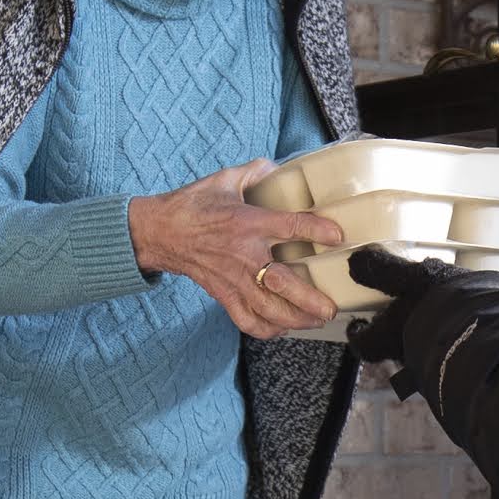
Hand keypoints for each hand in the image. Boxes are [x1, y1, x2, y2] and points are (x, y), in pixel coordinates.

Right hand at [129, 161, 326, 341]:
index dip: (317, 230)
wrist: (160, 231)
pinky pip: (246, 320)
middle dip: (310, 299)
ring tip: (316, 320)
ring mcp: (233, 279)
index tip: (338, 237)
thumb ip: (255, 172)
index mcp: (248, 222)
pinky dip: (267, 329)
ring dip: (296, 319)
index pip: (290, 226)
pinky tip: (284, 328)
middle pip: (283, 283)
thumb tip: (278, 169)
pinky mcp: (223, 295)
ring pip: (268, 309)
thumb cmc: (193, 205)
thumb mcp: (225, 179)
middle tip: (331, 306)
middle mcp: (244, 255)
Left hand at [341, 246, 498, 392]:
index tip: (358, 323)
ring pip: (421, 349)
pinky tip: (464, 319)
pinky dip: (450, 336)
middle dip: (396, 330)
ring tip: (438, 309)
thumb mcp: (412, 279)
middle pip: (393, 348)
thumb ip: (383, 270)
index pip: (363, 346)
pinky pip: (449, 350)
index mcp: (389, 339)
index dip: (358, 335)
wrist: (498, 335)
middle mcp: (409, 358)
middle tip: (401, 309)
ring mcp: (437, 365)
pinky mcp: (464, 363)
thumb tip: (354, 262)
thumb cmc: (445, 306)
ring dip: (425, 332)